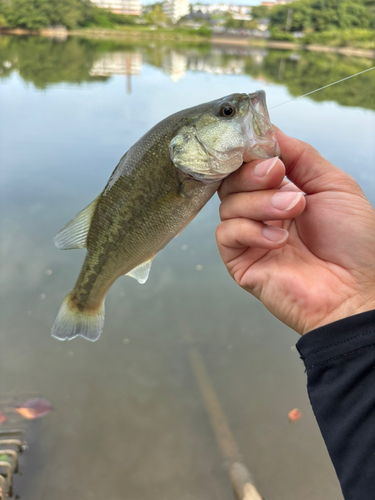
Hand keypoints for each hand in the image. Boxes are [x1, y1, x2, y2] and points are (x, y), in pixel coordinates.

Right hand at [216, 128, 374, 333]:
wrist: (354, 291)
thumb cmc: (353, 242)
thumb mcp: (333, 184)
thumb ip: (300, 155)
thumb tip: (269, 130)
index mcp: (282, 192)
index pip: (250, 164)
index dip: (250, 151)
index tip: (259, 143)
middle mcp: (262, 212)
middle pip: (232, 180)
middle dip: (253, 173)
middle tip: (277, 174)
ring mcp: (250, 236)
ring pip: (228, 204)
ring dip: (261, 203)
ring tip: (292, 211)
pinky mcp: (240, 261)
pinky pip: (227, 233)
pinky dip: (251, 230)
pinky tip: (279, 240)